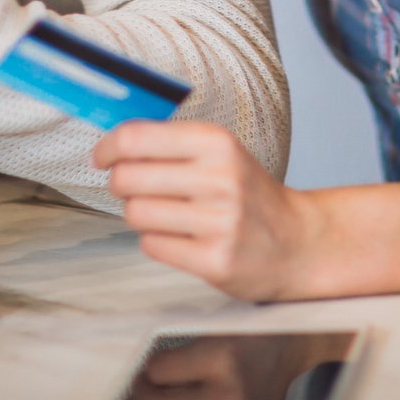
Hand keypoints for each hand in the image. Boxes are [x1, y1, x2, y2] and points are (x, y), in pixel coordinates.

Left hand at [93, 120, 315, 301]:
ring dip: (140, 215)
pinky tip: (179, 237)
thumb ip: (171, 144)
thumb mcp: (220, 154)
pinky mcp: (215, 260)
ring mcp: (219, 222)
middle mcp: (219, 179)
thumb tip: (113, 142)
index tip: (101, 157)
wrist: (297, 242)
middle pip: (128, 177)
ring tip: (164, 214)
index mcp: (217, 143)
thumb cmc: (249, 195)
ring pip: (136, 213)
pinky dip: (156, 241)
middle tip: (131, 188)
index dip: (108, 147)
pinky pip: (152, 245)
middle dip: (120, 184)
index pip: (137, 138)